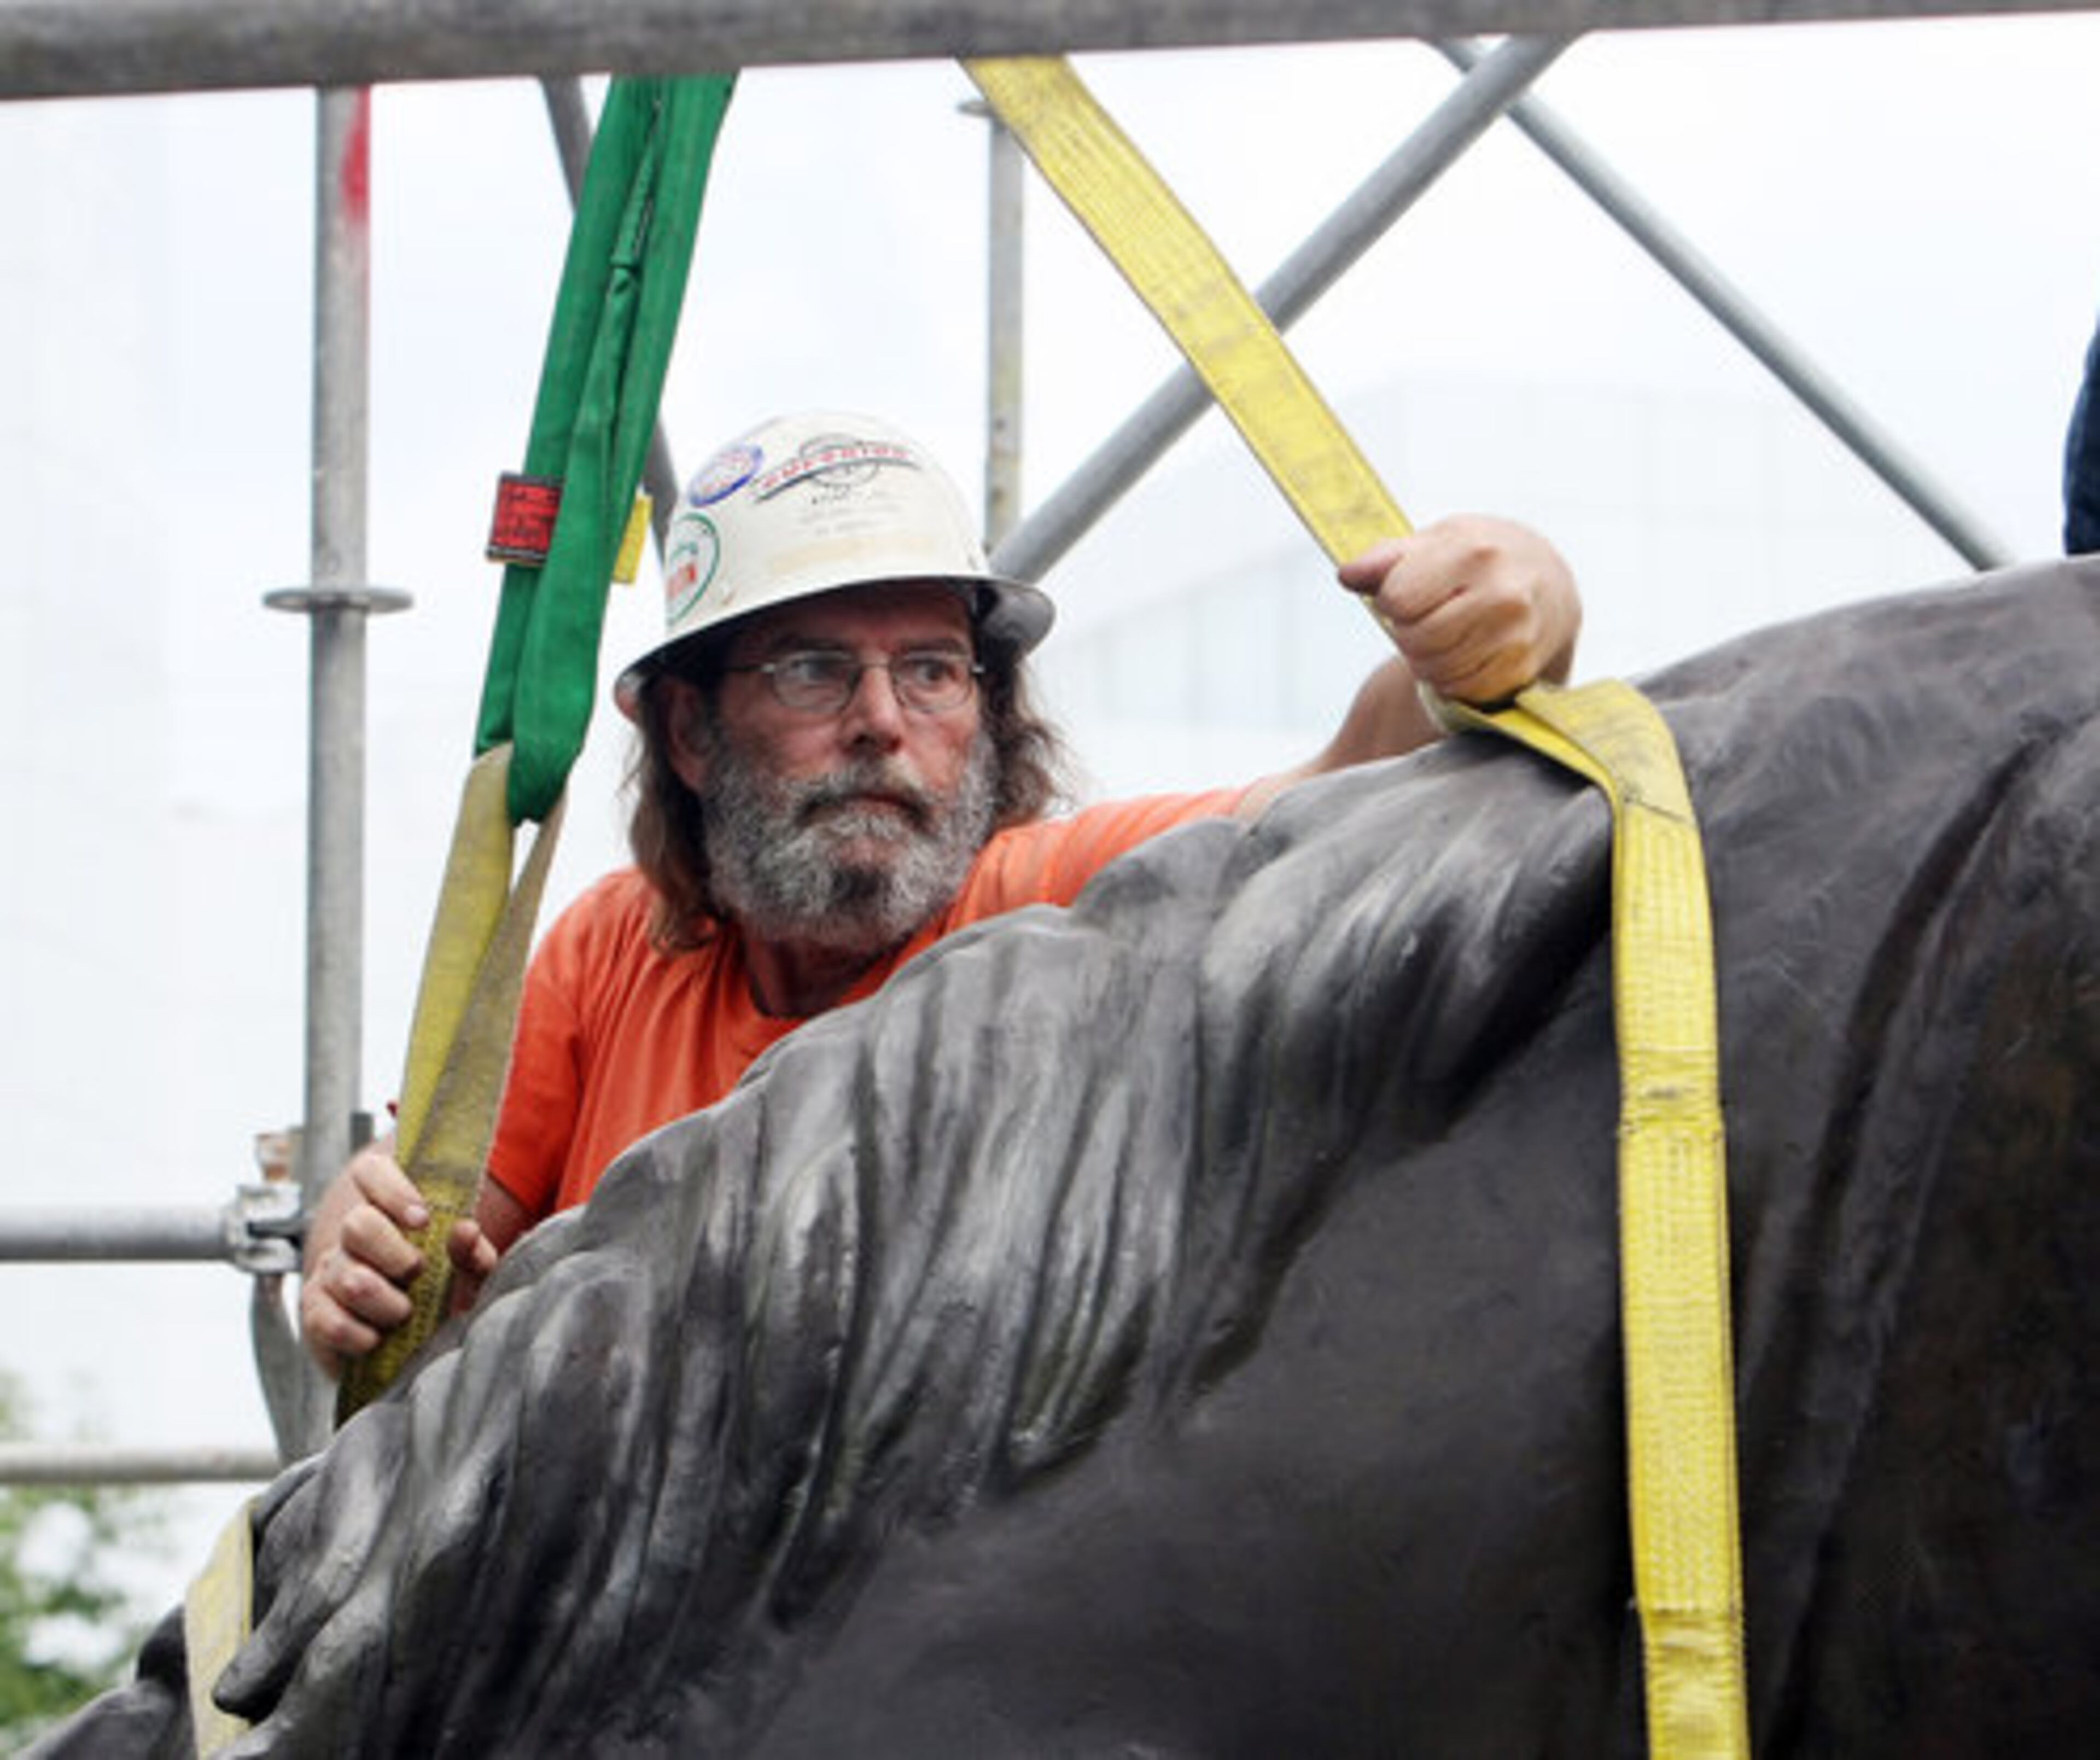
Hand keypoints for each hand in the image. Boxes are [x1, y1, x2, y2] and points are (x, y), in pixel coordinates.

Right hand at [299, 1139, 499, 1378]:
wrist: (416, 1350)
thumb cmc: (444, 1299)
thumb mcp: (469, 1275)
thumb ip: (472, 1253)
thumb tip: (466, 1230)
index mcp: (389, 1211)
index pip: (371, 1172)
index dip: (392, 1189)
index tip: (422, 1220)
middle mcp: (354, 1236)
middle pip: (358, 1224)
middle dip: (395, 1255)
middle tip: (417, 1275)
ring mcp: (330, 1271)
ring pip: (349, 1277)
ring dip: (387, 1303)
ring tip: (404, 1315)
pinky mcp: (315, 1311)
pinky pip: (327, 1319)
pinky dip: (359, 1334)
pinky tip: (376, 1339)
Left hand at [1339, 514, 1580, 705]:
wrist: (1547, 581)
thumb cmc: (1478, 557)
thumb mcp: (1434, 542)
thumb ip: (1385, 558)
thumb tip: (1347, 575)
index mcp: (1472, 552)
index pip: (1398, 599)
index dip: (1392, 600)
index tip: (1409, 591)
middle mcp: (1501, 593)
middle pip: (1416, 639)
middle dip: (1408, 633)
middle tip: (1424, 618)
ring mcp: (1515, 634)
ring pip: (1436, 670)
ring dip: (1427, 659)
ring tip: (1444, 634)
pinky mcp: (1521, 667)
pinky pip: (1461, 689)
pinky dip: (1452, 678)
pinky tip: (1464, 652)